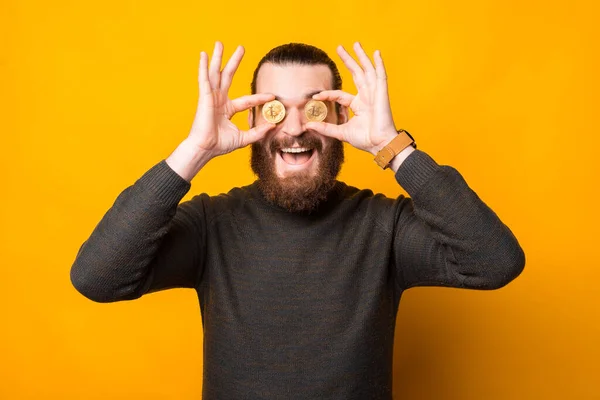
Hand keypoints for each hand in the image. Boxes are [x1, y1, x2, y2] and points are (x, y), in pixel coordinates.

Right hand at [187, 41, 275, 156]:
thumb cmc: (220, 145)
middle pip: (228, 76)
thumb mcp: (244, 138)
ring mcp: (211, 97)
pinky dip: (203, 66)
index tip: (272, 96)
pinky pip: (204, 79)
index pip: (247, 100)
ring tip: (220, 43)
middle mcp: (220, 100)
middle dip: (234, 62)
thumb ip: (258, 132)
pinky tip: (203, 54)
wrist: (206, 149)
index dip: (260, 98)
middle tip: (241, 47)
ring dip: (218, 57)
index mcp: (228, 109)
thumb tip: (273, 126)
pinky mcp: (204, 97)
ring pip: (216, 73)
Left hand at [305, 42, 397, 155]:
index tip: (315, 97)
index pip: (340, 95)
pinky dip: (379, 64)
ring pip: (367, 70)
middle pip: (356, 74)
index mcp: (358, 106)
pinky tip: (376, 53)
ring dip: (361, 57)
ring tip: (355, 44)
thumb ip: (325, 128)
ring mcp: (375, 94)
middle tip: (339, 48)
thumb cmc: (365, 140)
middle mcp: (367, 97)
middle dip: (348, 61)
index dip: (327, 94)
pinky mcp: (382, 94)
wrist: (380, 145)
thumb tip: (308, 126)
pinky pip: (381, 75)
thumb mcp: (341, 132)